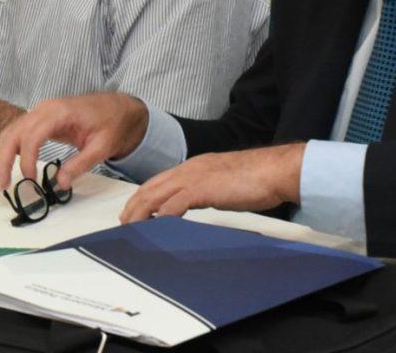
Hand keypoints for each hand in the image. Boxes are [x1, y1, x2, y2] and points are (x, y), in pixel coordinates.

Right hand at [0, 92, 148, 190]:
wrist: (116, 107)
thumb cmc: (111, 123)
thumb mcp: (102, 147)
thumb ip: (80, 164)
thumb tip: (60, 183)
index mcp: (60, 112)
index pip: (32, 135)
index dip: (27, 159)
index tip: (30, 180)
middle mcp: (44, 108)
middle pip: (14, 132)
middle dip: (3, 159)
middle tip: (3, 185)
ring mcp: (40, 111)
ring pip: (11, 131)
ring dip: (3, 155)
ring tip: (3, 180)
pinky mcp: (40, 118)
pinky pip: (18, 131)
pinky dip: (10, 148)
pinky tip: (10, 165)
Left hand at [119, 144, 305, 222]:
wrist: (272, 170)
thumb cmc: (253, 178)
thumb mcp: (220, 182)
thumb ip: (204, 189)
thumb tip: (194, 201)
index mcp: (192, 166)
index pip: (158, 181)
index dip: (142, 196)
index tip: (132, 210)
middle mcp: (188, 169)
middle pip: (151, 187)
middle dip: (134, 205)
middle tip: (123, 222)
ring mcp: (193, 177)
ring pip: (156, 195)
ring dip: (141, 213)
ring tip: (131, 227)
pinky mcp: (202, 189)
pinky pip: (175, 203)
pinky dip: (162, 215)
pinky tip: (155, 225)